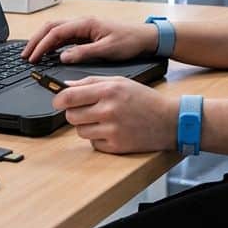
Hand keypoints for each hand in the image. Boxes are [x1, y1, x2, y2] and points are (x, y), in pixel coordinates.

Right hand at [21, 16, 156, 63]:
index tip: (33, 58)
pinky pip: (65, 37)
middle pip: (51, 28)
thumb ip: (84, 53)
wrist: (144, 37)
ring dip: (43, 41)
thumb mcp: (107, 49)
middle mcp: (82, 22)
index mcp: (85, 23)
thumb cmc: (129, 41)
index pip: (56, 32)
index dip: (42, 45)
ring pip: (56, 31)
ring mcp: (83, 27)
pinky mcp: (86, 34)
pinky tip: (48, 53)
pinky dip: (53, 44)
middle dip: (36, 40)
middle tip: (25, 55)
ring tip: (32, 54)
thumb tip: (63, 57)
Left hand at [53, 76, 177, 153]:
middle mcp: (109, 110)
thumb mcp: (120, 82)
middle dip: (74, 113)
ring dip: (86, 126)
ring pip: (80, 131)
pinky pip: (93, 143)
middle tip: (86, 111)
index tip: (57, 101)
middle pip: (71, 116)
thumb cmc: (145, 99)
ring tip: (102, 120)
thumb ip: (92, 82)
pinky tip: (112, 131)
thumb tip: (66, 85)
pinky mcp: (116, 146)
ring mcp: (112, 130)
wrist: (169, 120)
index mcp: (109, 90)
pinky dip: (98, 138)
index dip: (58, 100)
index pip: (69, 96)